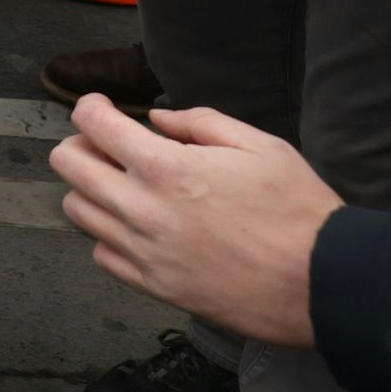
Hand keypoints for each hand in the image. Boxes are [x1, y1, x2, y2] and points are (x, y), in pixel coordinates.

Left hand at [51, 99, 336, 350]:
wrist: (322, 283)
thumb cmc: (298, 212)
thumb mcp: (260, 146)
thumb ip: (201, 123)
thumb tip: (158, 119)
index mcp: (165, 168)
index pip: (92, 123)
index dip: (91, 106)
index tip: (102, 106)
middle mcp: (141, 209)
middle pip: (67, 164)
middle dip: (82, 144)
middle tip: (109, 145)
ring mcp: (142, 251)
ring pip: (77, 209)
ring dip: (92, 189)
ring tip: (124, 186)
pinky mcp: (152, 285)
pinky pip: (102, 253)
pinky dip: (109, 235)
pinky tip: (138, 227)